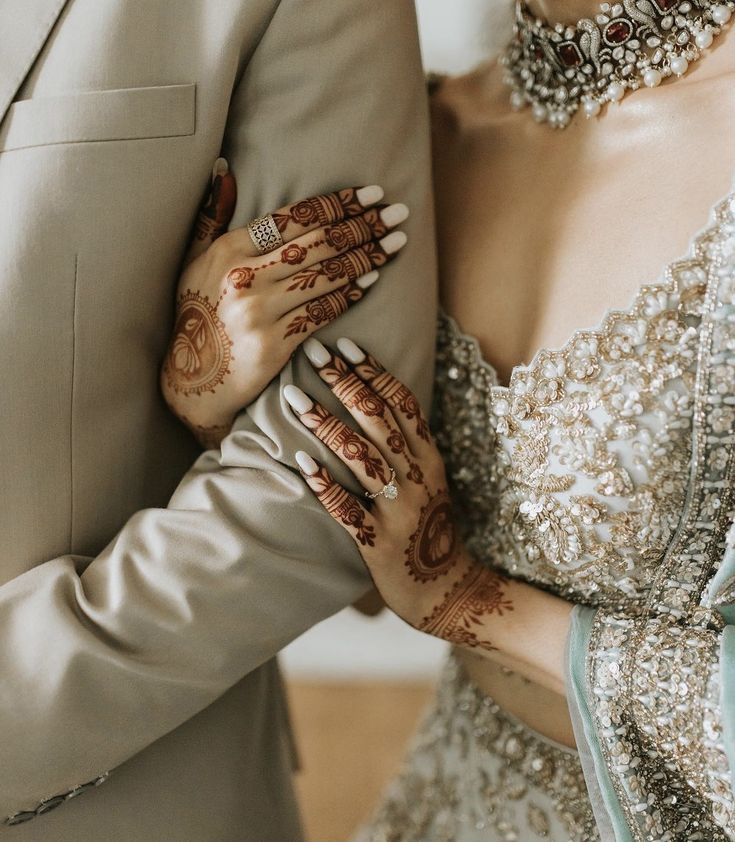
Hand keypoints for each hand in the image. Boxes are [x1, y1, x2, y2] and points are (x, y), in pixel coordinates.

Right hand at [162, 161, 408, 447]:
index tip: (370, 195)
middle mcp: (245, 277)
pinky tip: (372, 279)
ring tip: (396, 241)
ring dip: (367, 256)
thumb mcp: (194, 260)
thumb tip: (223, 170)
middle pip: (317, 244)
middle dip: (363, 225)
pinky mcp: (275, 344)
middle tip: (397, 214)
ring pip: (326, 276)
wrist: (194, 380)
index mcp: (229, 250)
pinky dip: (350, 294)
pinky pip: (322, 312)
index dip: (337, 204)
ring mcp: (260, 312)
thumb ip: (212, 215)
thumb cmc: (197, 314)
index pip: (294, 218)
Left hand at [283, 337, 512, 649]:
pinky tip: (301, 463)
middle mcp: (417, 477)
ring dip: (326, 424)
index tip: (344, 344)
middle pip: (379, 420)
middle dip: (345, 383)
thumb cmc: (431, 530)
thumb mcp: (429, 481)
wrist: (447, 589)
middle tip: (314, 354)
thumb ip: (407, 447)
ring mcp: (399, 510)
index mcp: (429, 458)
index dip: (373, 372)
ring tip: (294, 398)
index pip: (401, 403)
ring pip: (361, 457)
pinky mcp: (379, 542)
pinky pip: (348, 509)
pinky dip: (325, 485)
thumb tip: (372, 403)